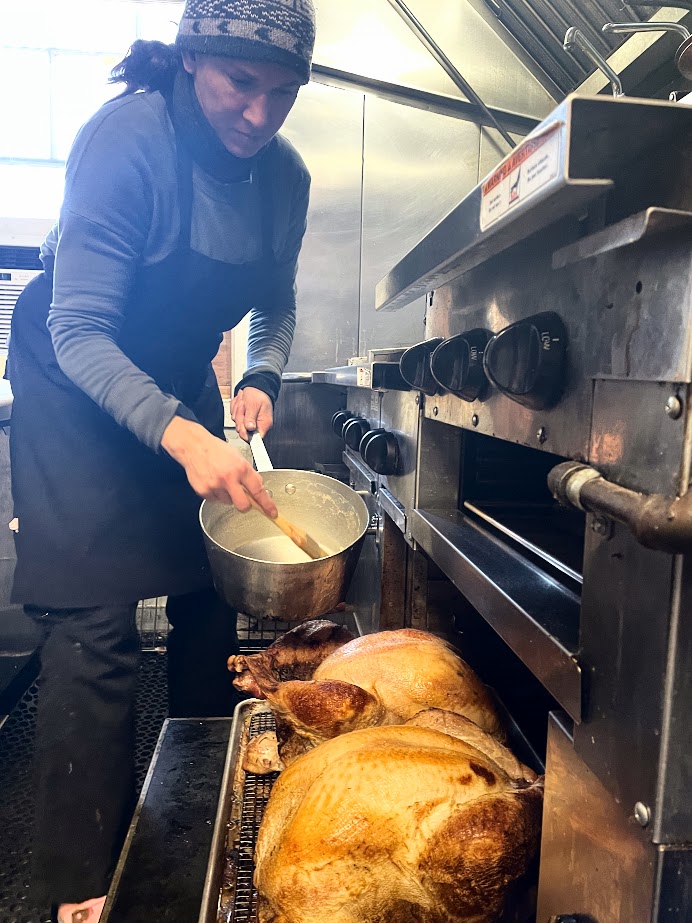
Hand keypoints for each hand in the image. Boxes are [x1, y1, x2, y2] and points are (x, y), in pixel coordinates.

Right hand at [161, 416, 276, 514]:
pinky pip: (215, 500)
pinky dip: (216, 494)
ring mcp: (215, 486)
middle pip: (243, 506)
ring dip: (228, 496)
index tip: (272, 512)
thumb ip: (249, 474)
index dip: (267, 504)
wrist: (194, 446)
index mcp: (241, 468)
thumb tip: (258, 488)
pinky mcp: (203, 491)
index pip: (258, 491)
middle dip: (245, 506)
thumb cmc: (216, 450)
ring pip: (228, 502)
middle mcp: (228, 478)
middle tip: (244, 500)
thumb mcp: (239, 457)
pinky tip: (213, 481)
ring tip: (222, 481)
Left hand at [231, 387, 272, 441]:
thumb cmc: (258, 395)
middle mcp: (257, 426)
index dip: (246, 433)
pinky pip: (234, 418)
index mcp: (264, 425)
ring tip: (243, 402)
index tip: (244, 425)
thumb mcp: (254, 404)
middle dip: (240, 417)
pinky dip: (235, 409)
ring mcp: (248, 424)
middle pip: (243, 431)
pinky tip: (241, 403)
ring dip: (237, 411)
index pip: (255, 438)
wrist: (255, 389)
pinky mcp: (242, 420)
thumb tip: (249, 428)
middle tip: (243, 406)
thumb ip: (251, 417)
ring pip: (237, 423)